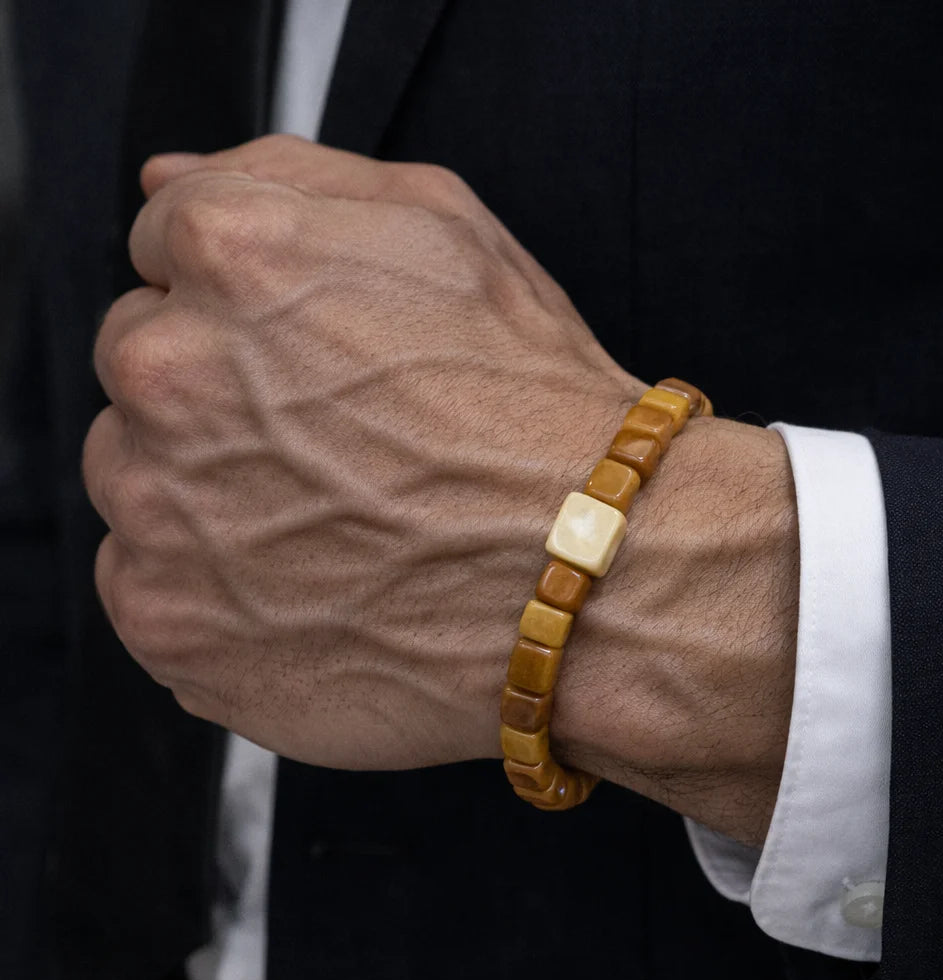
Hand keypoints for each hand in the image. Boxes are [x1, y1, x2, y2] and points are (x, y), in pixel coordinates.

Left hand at [83, 135, 797, 842]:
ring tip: (330, 521)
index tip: (306, 352)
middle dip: (219, 395)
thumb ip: (289, 175)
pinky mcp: (168, 624)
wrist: (585, 576)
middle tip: (332, 444)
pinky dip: (213, 590)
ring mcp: (160, 513)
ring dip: (209, 494)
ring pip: (140, 482)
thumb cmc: (527, 410)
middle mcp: (172, 376)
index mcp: (233, 257)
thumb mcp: (444, 229)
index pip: (163, 252)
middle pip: (145, 369)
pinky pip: (154, 587)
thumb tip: (168, 187)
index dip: (244, 302)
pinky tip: (308, 587)